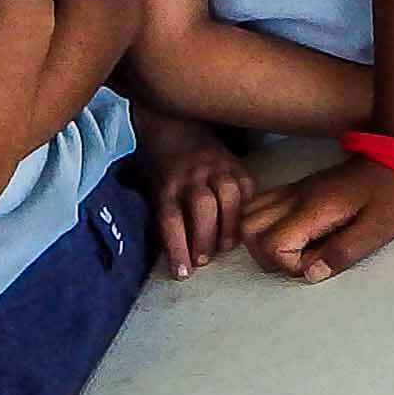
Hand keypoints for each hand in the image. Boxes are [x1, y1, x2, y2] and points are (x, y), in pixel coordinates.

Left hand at [132, 112, 258, 276]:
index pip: (170, 221)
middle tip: (205, 260)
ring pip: (228, 196)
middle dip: (206, 238)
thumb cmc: (160, 162)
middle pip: (202, 209)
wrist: (173, 121)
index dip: (176, 249)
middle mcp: (190, 177)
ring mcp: (215, 168)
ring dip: (230, 225)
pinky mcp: (234, 163)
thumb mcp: (147, 185)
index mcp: (166, 185)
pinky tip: (241, 222)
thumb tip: (163, 252)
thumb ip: (158, 214)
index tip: (183, 273)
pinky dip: (246, 207)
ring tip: (227, 244)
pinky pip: (246, 187)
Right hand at [239, 152, 393, 280]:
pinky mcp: (297, 189)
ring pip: (248, 216)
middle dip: (268, 256)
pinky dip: (264, 225)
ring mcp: (293, 191)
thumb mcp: (378, 229)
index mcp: (313, 209)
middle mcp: (294, 198)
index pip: (272, 245)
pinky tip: (292, 234)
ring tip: (295, 250)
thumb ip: (342, 253)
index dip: (291, 265)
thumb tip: (311, 275)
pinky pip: (260, 205)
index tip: (320, 262)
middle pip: (248, 230)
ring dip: (262, 241)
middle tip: (302, 260)